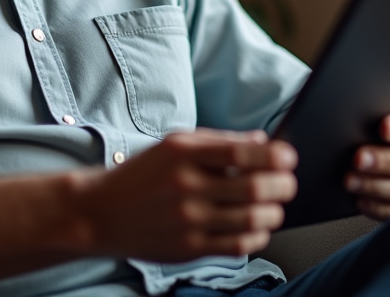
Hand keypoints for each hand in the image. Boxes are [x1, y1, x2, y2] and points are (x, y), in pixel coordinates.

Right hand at [72, 129, 297, 262]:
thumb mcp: (174, 146)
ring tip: (274, 206)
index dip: (276, 156)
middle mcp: (186, 185)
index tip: (289, 157)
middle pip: (255, 187)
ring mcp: (187, 219)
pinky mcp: (188, 248)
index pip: (243, 152)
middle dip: (284, 185)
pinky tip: (256, 227)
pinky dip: (257, 236)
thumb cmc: (143, 175)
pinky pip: (238, 245)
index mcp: (183, 153)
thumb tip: (263, 141)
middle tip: (288, 183)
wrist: (101, 213)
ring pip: (253, 218)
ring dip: (275, 212)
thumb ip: (219, 142)